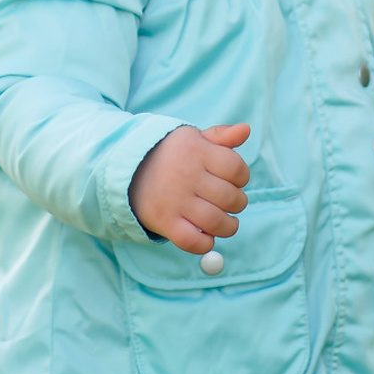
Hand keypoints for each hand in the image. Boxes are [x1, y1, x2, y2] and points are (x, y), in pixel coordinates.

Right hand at [129, 123, 250, 253]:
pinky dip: (205, 243)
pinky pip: (193, 241)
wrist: (128, 170)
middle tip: (231, 202)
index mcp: (196, 150)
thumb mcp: (192, 138)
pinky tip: (206, 235)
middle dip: (238, 203)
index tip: (235, 180)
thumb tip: (245, 130)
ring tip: (226, 222)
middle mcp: (186, 174)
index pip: (236, 168)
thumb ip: (220, 136)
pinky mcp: (164, 221)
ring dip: (228, 226)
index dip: (242, 177)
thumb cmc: (170, 154)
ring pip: (216, 222)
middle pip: (230, 198)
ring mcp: (175, 200)